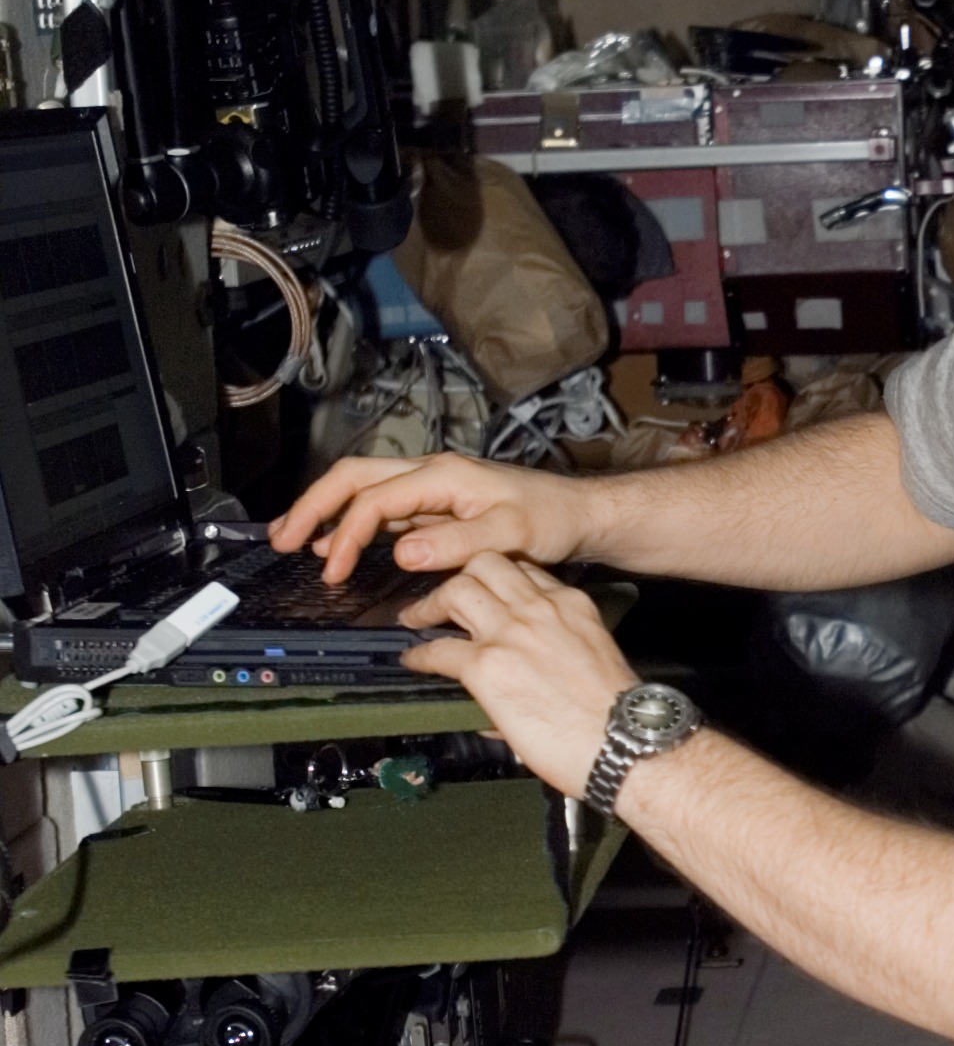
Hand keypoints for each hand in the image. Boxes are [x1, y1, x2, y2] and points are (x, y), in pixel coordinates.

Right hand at [269, 452, 595, 586]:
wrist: (580, 514)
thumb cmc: (552, 520)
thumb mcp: (510, 536)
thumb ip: (457, 544)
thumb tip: (402, 552)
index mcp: (443, 476)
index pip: (375, 499)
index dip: (346, 534)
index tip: (331, 571)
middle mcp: (431, 474)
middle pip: (354, 478)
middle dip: (313, 507)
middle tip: (281, 540)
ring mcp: (432, 488)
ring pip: (364, 490)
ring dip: (327, 513)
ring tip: (292, 541)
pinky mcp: (437, 505)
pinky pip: (383, 508)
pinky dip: (353, 525)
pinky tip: (337, 546)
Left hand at [398, 556, 635, 796]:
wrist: (624, 742)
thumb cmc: (616, 716)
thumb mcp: (593, 656)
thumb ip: (555, 649)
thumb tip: (520, 670)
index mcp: (570, 605)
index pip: (525, 569)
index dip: (497, 576)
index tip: (484, 590)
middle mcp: (539, 609)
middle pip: (485, 563)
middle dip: (460, 576)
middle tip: (444, 599)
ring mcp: (511, 633)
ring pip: (456, 590)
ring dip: (431, 605)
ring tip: (418, 620)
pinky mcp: (487, 666)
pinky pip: (439, 649)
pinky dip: (420, 655)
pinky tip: (414, 661)